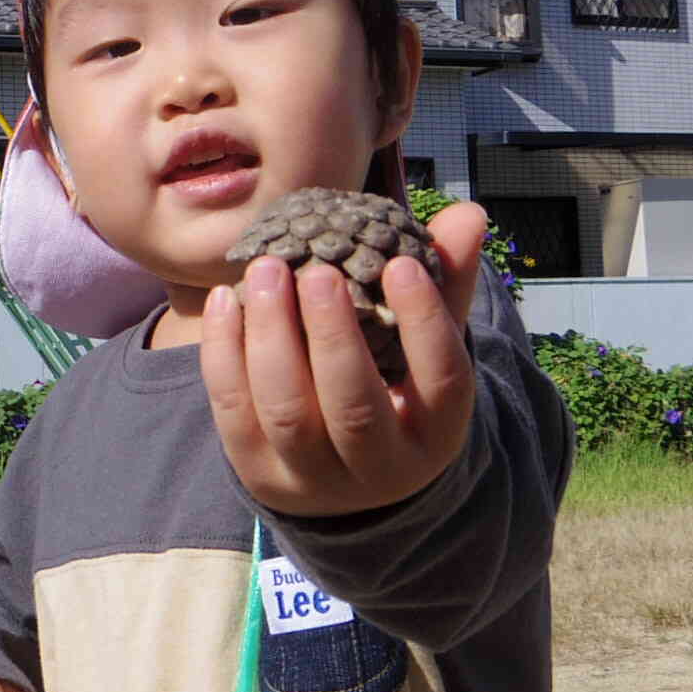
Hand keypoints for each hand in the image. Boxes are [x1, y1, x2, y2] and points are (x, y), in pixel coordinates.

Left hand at [201, 199, 484, 518]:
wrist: (345, 477)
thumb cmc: (395, 387)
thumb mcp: (427, 346)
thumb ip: (447, 281)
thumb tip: (467, 215)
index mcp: (436, 432)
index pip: (442, 381)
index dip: (425, 321)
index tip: (402, 264)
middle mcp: (378, 467)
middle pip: (354, 407)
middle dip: (333, 334)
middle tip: (317, 271)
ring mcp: (312, 476)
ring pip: (286, 411)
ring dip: (272, 335)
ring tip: (266, 271)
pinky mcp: (257, 470)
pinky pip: (233, 410)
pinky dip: (224, 351)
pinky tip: (226, 298)